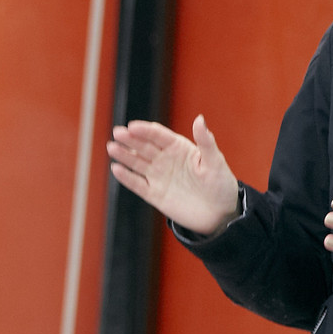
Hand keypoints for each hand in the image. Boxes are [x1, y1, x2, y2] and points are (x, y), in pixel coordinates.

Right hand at [106, 116, 239, 235]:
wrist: (220, 214)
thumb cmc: (221, 184)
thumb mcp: (215, 161)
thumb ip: (205, 141)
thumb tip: (199, 118)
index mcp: (179, 148)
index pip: (158, 135)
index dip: (145, 130)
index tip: (133, 126)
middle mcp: (165, 159)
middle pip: (144, 146)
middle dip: (130, 139)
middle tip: (117, 133)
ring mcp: (159, 176)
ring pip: (137, 163)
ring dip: (124, 155)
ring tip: (112, 147)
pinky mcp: (154, 194)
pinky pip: (137, 184)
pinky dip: (126, 177)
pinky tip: (116, 169)